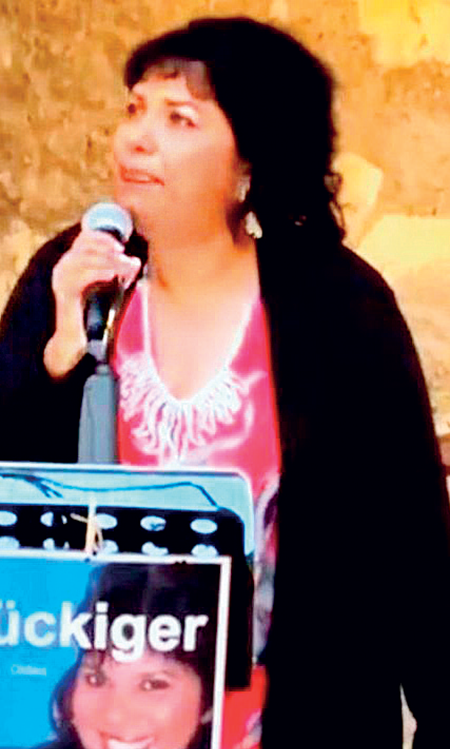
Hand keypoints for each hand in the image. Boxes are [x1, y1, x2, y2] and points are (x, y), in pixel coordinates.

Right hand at [44, 229, 140, 377]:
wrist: (75, 339)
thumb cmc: (91, 312)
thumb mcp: (105, 287)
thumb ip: (116, 272)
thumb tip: (135, 261)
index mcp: (72, 261)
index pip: (85, 237)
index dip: (104, 237)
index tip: (122, 245)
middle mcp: (63, 267)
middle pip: (85, 245)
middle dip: (110, 249)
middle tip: (128, 259)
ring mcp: (62, 279)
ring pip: (85, 259)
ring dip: (109, 260)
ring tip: (126, 267)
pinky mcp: (64, 293)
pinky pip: (81, 277)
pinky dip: (98, 272)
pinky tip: (112, 275)